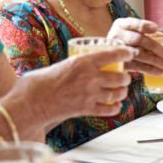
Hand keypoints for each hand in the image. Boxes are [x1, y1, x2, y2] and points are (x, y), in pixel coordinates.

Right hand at [16, 47, 133, 123]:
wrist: (31, 101)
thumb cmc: (43, 81)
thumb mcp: (64, 64)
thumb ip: (79, 65)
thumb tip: (92, 63)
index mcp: (83, 61)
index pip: (113, 54)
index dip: (125, 53)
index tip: (130, 53)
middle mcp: (90, 77)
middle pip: (120, 77)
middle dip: (126, 78)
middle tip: (124, 78)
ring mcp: (90, 94)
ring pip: (118, 93)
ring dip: (122, 93)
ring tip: (120, 91)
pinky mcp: (87, 109)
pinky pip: (110, 109)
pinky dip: (115, 107)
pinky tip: (114, 105)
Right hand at [107, 17, 162, 74]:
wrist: (108, 52)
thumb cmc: (126, 38)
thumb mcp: (133, 30)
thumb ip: (146, 32)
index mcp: (121, 25)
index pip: (133, 23)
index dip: (145, 26)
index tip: (156, 28)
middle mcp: (117, 36)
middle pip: (136, 39)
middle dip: (153, 46)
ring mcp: (116, 50)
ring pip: (137, 54)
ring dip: (153, 60)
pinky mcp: (119, 63)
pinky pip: (136, 66)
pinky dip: (149, 69)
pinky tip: (159, 71)